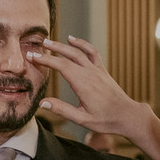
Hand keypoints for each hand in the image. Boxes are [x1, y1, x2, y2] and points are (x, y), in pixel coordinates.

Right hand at [28, 36, 153, 139]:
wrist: (127, 115)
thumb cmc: (106, 120)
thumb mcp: (82, 119)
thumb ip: (62, 110)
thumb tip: (42, 103)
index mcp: (84, 84)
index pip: (61, 67)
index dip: (45, 60)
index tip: (32, 57)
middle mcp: (91, 74)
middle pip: (68, 56)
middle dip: (50, 51)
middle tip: (35, 47)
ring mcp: (97, 70)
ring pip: (78, 52)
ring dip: (63, 45)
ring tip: (49, 41)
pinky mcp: (102, 70)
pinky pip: (91, 52)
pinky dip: (82, 44)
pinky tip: (72, 39)